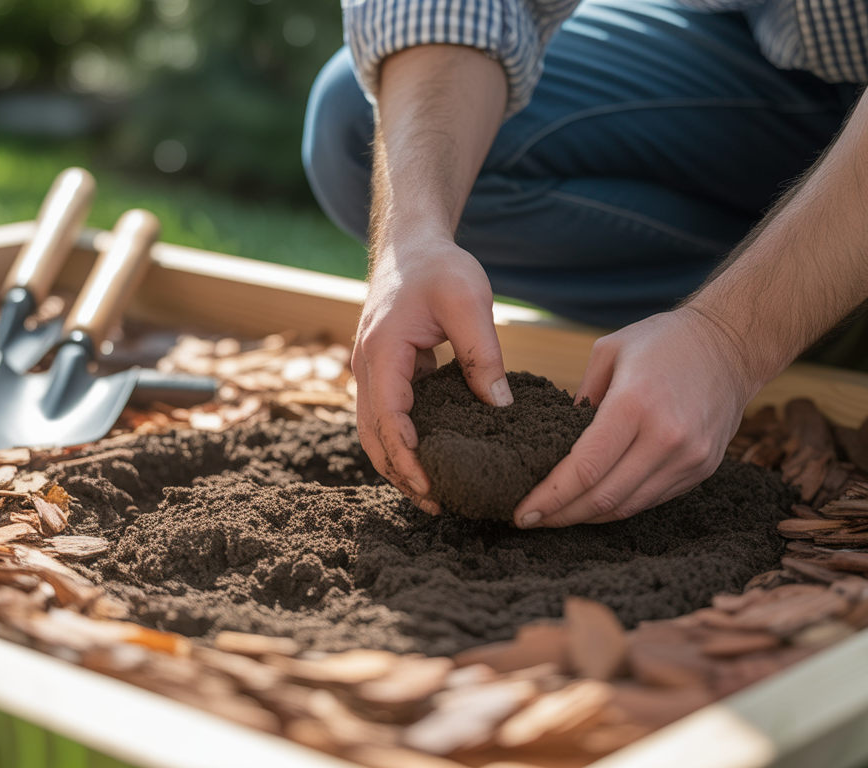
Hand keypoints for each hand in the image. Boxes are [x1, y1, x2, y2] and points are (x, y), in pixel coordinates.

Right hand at [352, 238, 512, 511]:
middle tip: (435, 505)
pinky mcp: (386, 374)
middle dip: (399, 474)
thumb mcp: (469, 301)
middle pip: (372, 436)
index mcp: (383, 352)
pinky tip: (433, 459)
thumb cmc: (439, 267)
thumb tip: (499, 407)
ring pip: (375, 431)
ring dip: (398, 464)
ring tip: (432, 495)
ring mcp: (372, 372)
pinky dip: (403, 443)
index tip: (432, 486)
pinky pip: (387, 417)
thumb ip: (483, 354)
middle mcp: (367, 367)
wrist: (411, 246)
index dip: (407, 457)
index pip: (387, 418)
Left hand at [512, 306, 760, 527]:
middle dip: (561, 515)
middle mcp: (666, 437)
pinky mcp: (701, 469)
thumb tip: (558, 441)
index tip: (523, 512)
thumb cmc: (664, 341)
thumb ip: (580, 397)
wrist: (732, 345)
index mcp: (635, 404)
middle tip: (530, 520)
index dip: (550, 498)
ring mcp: (688, 458)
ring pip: (627, 507)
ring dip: (587, 517)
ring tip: (557, 516)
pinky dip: (618, 506)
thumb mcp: (610, 351)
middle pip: (603, 497)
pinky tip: (594, 503)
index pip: (585, 468)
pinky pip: (650, 499)